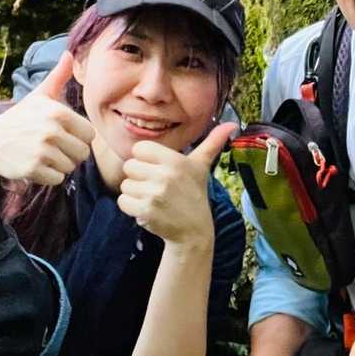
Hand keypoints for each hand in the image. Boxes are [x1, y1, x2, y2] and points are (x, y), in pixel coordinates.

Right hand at [0, 52, 94, 185]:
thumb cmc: (19, 118)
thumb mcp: (38, 96)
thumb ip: (58, 77)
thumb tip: (69, 53)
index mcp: (58, 112)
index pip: (90, 134)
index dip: (79, 138)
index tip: (63, 135)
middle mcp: (51, 130)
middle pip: (83, 153)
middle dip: (71, 154)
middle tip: (52, 148)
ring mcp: (41, 150)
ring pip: (70, 167)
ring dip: (59, 165)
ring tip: (42, 155)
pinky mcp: (32, 169)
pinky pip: (58, 179)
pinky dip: (49, 177)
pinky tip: (35, 165)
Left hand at [117, 122, 234, 246]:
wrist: (193, 231)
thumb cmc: (194, 194)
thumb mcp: (201, 166)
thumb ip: (213, 143)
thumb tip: (232, 124)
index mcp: (175, 160)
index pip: (140, 149)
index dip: (145, 159)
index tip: (157, 169)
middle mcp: (165, 175)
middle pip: (129, 166)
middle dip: (139, 177)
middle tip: (156, 187)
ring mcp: (154, 193)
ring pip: (125, 185)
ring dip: (135, 193)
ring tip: (154, 199)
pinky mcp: (145, 210)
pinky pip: (123, 201)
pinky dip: (131, 207)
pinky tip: (147, 209)